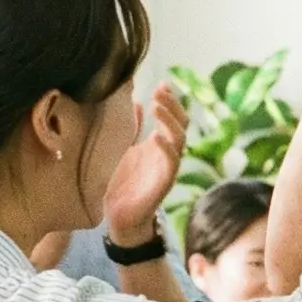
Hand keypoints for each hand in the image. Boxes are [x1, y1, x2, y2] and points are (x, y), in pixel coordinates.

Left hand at [102, 84, 188, 248]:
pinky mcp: (163, 183)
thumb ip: (132, 128)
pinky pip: (171, 163)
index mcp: (159, 144)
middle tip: (159, 91)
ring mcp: (167, 168)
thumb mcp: (123, 148)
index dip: (170, 100)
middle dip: (172, 106)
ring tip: (157, 106)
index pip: (172, 117)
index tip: (161, 84)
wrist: (120, 217)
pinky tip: (157, 137)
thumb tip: (135, 101)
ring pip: (179, 140)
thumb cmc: (121, 183)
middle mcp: (167, 153)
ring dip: (169, 121)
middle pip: (181, 124)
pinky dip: (166, 148)